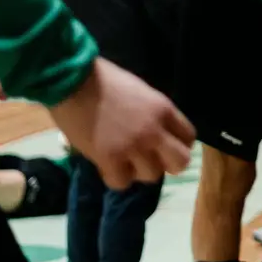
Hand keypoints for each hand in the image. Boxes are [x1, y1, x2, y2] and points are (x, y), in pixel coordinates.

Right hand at [49, 57, 195, 189]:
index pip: (189, 136)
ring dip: (138, 170)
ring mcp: (133, 147)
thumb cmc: (103, 79)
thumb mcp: (140, 91)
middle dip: (167, 163)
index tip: (165, 145)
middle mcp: (154, 131)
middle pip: (180, 162)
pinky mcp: (109, 159)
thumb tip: (158, 132)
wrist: (72, 81)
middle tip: (149, 158)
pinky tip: (107, 165)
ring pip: (152, 176)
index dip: (178, 144)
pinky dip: (115, 177)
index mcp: (163, 109)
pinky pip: (122, 183)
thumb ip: (153, 114)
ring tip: (123, 160)